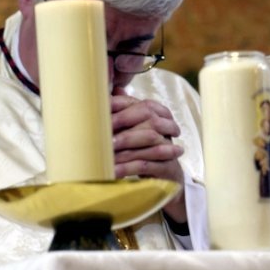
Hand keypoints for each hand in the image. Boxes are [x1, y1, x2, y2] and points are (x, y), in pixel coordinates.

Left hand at [111, 90, 187, 221]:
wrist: (169, 180)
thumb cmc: (147, 155)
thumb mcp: (136, 135)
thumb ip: (126, 115)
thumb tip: (113, 88)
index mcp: (159, 118)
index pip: (142, 104)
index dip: (123, 103)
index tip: (102, 109)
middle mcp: (166, 129)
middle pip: (147, 118)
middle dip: (121, 122)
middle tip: (101, 131)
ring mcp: (168, 147)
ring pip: (147, 139)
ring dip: (123, 146)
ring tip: (104, 154)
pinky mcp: (167, 167)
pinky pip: (145, 164)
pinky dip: (126, 167)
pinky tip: (112, 172)